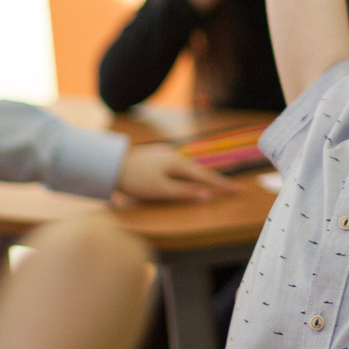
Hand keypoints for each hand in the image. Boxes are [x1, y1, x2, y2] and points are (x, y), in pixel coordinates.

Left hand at [115, 144, 235, 201]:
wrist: (110, 164)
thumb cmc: (135, 180)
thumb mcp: (161, 191)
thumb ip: (185, 193)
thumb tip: (207, 195)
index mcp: (178, 164)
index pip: (206, 177)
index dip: (222, 185)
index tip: (239, 190)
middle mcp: (174, 155)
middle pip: (199, 170)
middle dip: (215, 179)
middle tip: (231, 188)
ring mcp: (164, 154)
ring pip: (187, 167)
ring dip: (200, 175)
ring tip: (212, 182)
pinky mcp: (154, 155)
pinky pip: (177, 165)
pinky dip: (187, 172)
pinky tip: (186, 173)